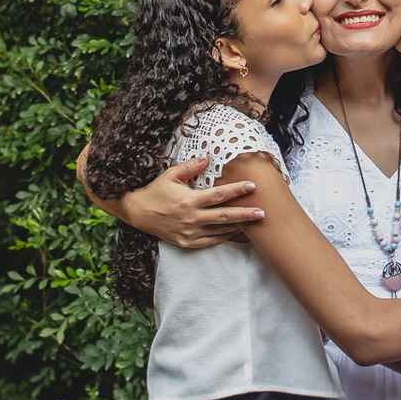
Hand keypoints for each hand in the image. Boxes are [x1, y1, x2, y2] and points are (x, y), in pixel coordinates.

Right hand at [105, 155, 261, 246]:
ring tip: (255, 223)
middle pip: (224, 216)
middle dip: (245, 214)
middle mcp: (191, 218)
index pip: (218, 195)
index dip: (236, 190)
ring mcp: (189, 233)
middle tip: (263, 212)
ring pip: (220, 231)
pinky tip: (236, 232)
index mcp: (189, 201)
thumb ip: (190, 167)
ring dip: (238, 227)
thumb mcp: (170, 175)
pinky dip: (224, 237)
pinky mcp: (187, 242)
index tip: (252, 186)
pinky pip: (210, 241)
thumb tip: (208, 157)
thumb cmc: (156, 191)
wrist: (137, 213)